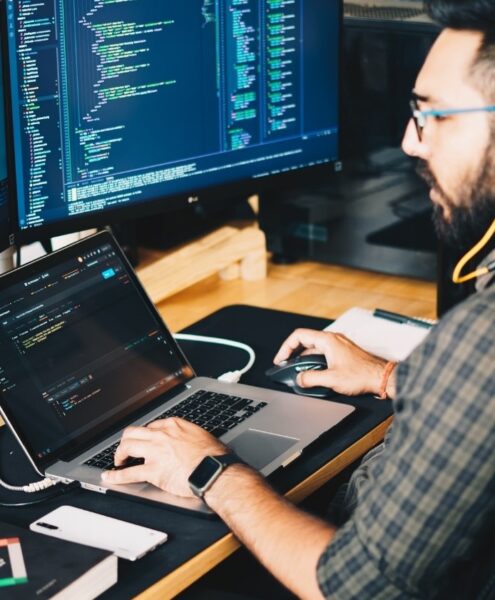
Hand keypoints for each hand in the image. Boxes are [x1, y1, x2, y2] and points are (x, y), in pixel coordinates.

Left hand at [101, 418, 228, 496]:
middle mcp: (162, 435)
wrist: (214, 470)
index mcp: (174, 425)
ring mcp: (155, 452)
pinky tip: (109, 477)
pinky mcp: (153, 471)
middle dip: (127, 440)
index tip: (145, 440)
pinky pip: (129, 473)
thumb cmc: (213, 456)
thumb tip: (188, 441)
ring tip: (118, 461)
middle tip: (126, 448)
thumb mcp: (201, 436)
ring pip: (127, 446)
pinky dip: (116, 476)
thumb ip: (188, 436)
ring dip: (119, 454)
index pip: (152, 426)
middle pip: (134, 432)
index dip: (146, 435)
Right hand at [274, 328, 389, 396]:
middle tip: (285, 364)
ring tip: (298, 371)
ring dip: (304, 359)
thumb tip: (299, 379)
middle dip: (293, 353)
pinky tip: (313, 372)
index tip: (281, 359)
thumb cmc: (362, 375)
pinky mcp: (343, 353)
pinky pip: (323, 353)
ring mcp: (338, 345)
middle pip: (305, 341)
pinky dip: (314, 361)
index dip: (286, 347)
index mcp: (328, 340)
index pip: (299, 336)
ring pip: (314, 348)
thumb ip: (311, 378)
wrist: (382, 377)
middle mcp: (333, 339)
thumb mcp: (331, 379)